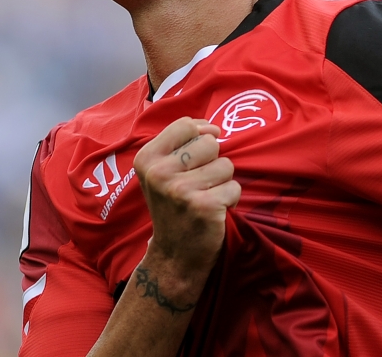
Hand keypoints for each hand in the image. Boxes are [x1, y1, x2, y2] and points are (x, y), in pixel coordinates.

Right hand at [133, 117, 240, 286]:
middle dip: (213, 161)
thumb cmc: (173, 207)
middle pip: (209, 143)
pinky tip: (215, 211)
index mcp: (147, 159)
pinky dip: (231, 199)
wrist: (174, 255)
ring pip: (225, 165)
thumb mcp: (161, 172)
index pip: (186, 125)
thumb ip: (181, 144)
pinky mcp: (204, 206)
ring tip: (207, 197)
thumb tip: (212, 128)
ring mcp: (181, 190)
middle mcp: (160, 172)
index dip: (202, 133)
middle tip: (200, 183)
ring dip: (222, 182)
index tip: (201, 153)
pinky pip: (234, 187)